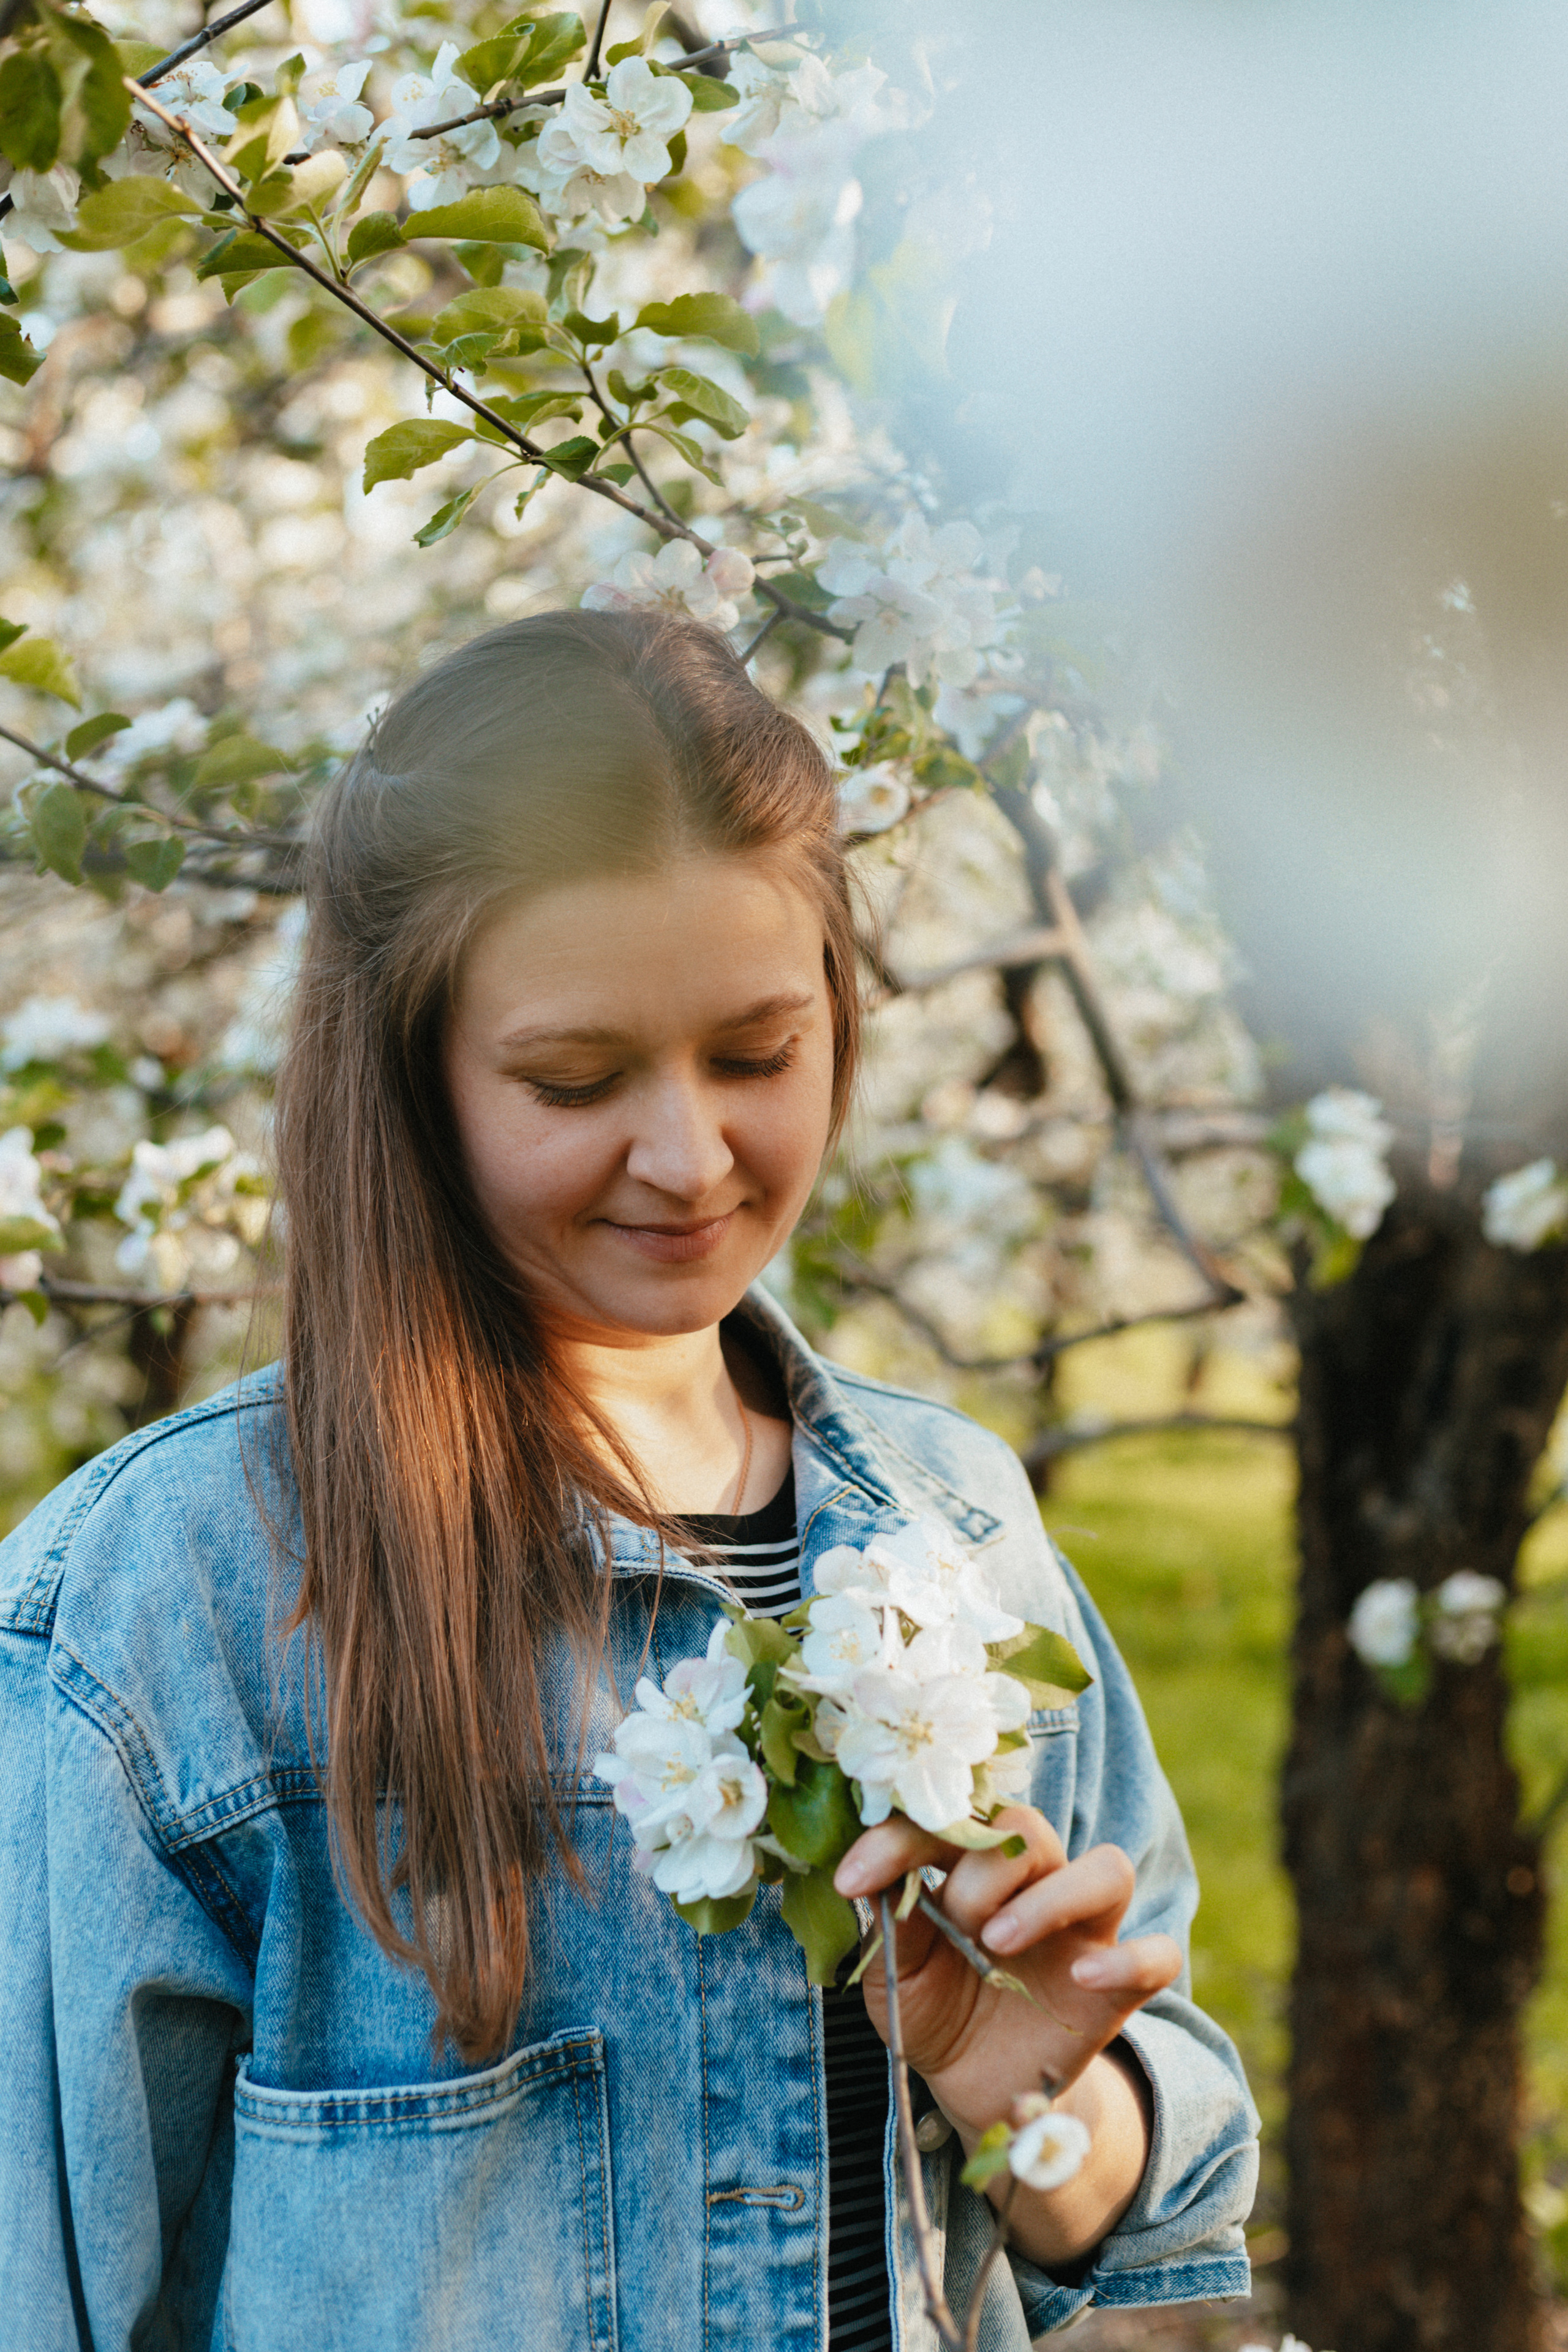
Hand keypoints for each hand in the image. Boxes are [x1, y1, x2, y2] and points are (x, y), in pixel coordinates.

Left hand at [833, 1805, 1181, 2266]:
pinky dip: (1130, 1958)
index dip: (899, 1837)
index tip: (852, 1877)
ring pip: (1107, 1870)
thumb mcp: (895, 1978)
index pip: (949, 1820)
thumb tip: (872, 1883)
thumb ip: (892, 1929)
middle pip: (1032, 1829)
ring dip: (1052, 1897)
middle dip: (985, 1869)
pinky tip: (1084, 1975)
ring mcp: (1084, 1932)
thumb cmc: (933, 2011)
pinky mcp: (1119, 1986)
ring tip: (999, 1941)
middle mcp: (1036, 1883)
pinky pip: (1156, 1955)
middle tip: (956, 1922)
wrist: (974, 2088)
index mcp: (975, 1868)